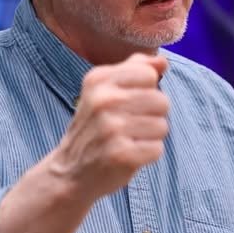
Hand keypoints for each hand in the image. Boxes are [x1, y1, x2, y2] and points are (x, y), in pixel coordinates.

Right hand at [51, 53, 169, 198]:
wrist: (70, 171)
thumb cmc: (94, 127)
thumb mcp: (105, 90)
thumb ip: (134, 69)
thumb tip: (163, 61)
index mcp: (99, 79)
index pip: (149, 75)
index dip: (146, 90)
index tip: (128, 103)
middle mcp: (103, 100)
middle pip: (161, 100)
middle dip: (152, 116)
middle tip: (129, 126)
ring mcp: (111, 127)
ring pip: (162, 126)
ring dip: (150, 137)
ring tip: (128, 140)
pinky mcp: (121, 153)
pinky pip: (157, 149)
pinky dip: (148, 155)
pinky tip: (129, 155)